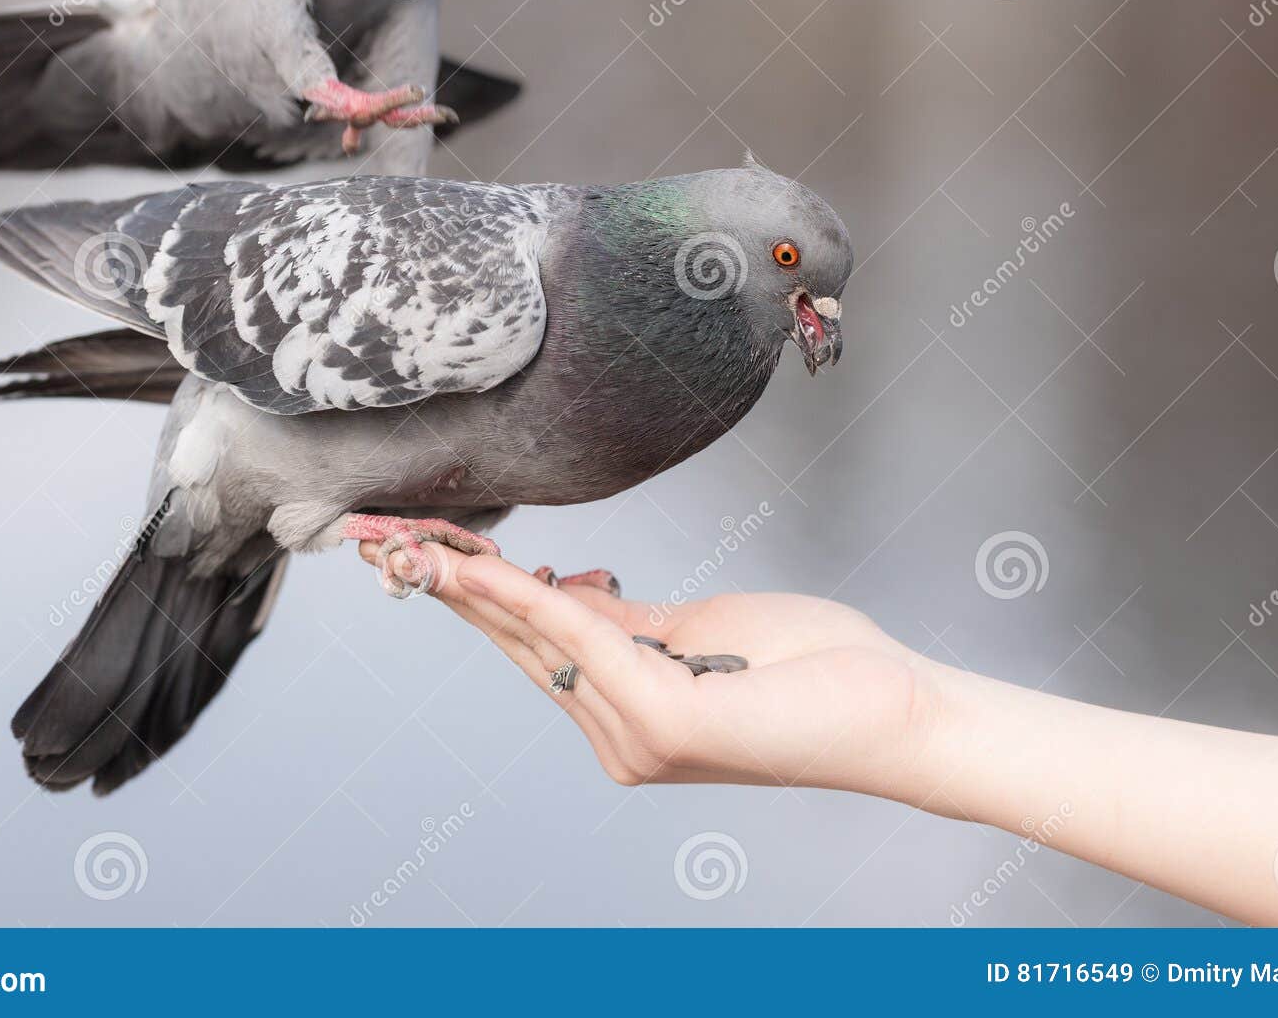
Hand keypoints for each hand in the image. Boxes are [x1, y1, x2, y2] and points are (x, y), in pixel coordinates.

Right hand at [358, 542, 944, 795]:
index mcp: (626, 711)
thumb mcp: (699, 632)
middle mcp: (619, 736)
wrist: (893, 710)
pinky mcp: (667, 724)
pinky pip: (590, 644)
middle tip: (385, 541)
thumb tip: (565, 587)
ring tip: (420, 543)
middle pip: (518, 646)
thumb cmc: (811, 672)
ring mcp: (639, 737)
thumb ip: (626, 620)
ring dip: (479, 587)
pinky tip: (499, 569)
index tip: (423, 549)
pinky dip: (541, 600)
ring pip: (543, 642)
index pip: (534, 644)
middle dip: (451, 589)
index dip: (474, 594)